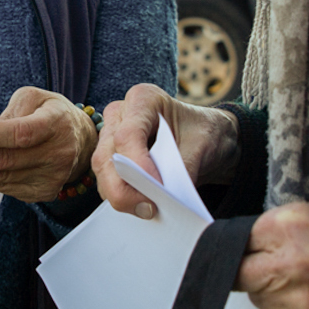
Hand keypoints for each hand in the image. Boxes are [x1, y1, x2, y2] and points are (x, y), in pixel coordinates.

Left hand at [0, 87, 94, 202]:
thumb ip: (10, 111)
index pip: (20, 133)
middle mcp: (57, 153)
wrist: (80, 141)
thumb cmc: (50, 113)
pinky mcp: (43, 192)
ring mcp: (51, 177)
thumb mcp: (35, 97)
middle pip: (4, 160)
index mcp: (55, 123)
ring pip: (0, 177)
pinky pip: (4, 187)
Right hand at [92, 84, 240, 217]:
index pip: (127, 135)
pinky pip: (107, 180)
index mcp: (143, 99)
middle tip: (150, 209)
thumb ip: (184, 169)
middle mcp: (120, 114)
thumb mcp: (202, 146)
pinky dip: (123, 196)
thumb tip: (168, 197)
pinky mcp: (111, 156)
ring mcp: (110, 135)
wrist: (205, 138)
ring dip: (122, 195)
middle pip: (107, 157)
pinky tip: (142, 204)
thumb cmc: (203, 133)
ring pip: (102, 172)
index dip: (138, 165)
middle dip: (125, 189)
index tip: (158, 187)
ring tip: (149, 209)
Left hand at [238, 203, 308, 308]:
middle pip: (241, 276)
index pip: (239, 240)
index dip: (249, 246)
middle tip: (276, 269)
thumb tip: (258, 243)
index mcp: (292, 226)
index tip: (255, 250)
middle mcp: (290, 265)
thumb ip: (289, 230)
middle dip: (254, 272)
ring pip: (262, 305)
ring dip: (276, 297)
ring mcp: (302, 304)